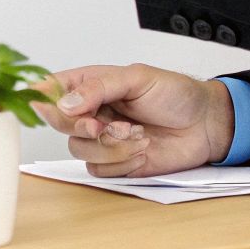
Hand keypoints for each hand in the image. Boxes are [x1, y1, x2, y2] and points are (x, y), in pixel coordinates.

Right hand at [34, 63, 234, 176]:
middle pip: (59, 123)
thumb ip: (100, 88)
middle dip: (83, 127)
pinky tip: (142, 152)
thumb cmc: (176, 94)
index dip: (45, 98)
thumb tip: (66, 103)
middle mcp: (91, 112)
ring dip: (110, 147)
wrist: (205, 125)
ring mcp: (102, 139)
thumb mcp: (138, 78)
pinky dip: (121, 163)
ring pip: (78, 149)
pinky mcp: (116, 163)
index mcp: (91, 84)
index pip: (52, 88)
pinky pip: (99, 170)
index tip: (54, 107)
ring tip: (138, 136)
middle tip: (105, 126)